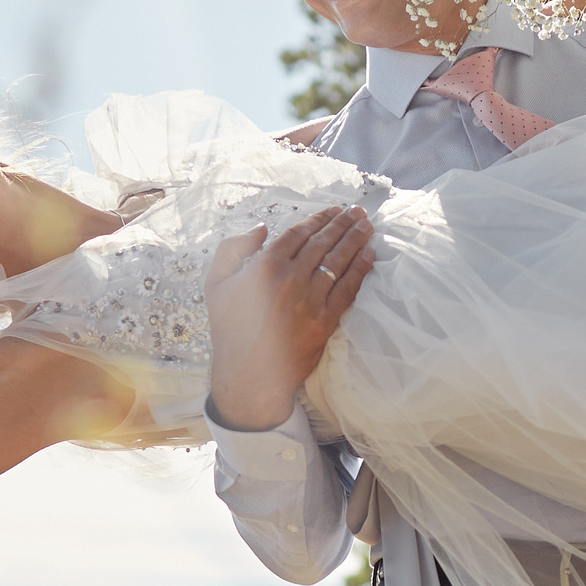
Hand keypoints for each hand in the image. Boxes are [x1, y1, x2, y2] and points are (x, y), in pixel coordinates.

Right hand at [205, 206, 376, 431]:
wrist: (248, 374)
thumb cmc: (229, 328)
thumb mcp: (216, 283)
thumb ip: (232, 248)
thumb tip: (261, 228)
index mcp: (264, 266)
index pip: (299, 233)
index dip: (319, 219)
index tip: (334, 211)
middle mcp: (289, 279)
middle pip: (323, 243)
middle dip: (343, 224)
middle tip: (358, 212)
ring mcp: (309, 300)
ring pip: (338, 261)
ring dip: (355, 240)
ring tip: (366, 226)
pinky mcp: (324, 321)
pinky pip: (347, 289)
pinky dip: (360, 269)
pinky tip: (369, 254)